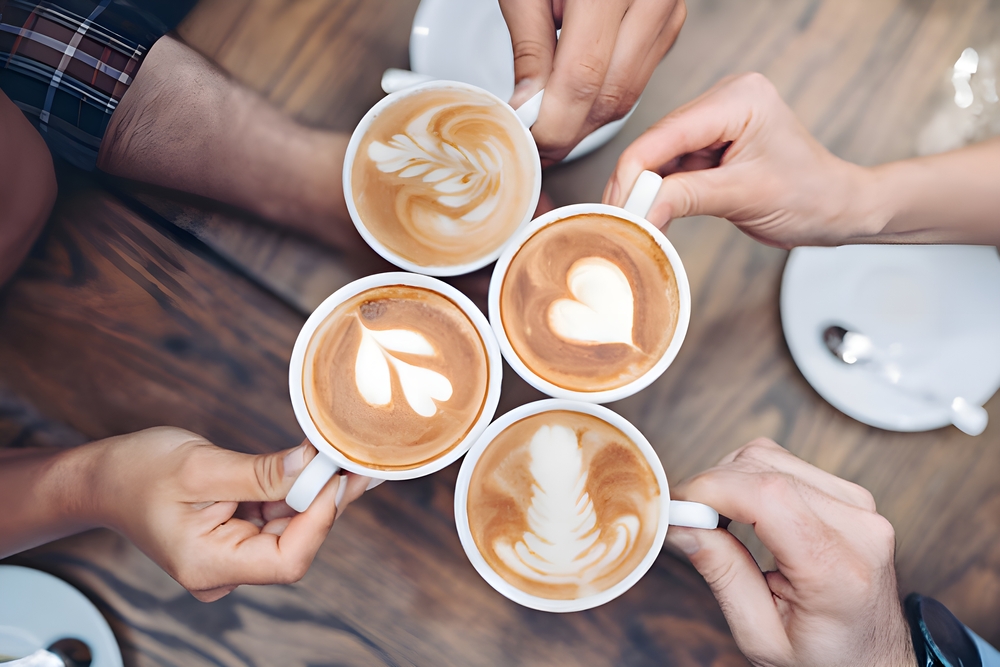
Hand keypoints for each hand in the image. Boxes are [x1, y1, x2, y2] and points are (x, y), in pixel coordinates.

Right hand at [85, 427, 369, 601]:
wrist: (102, 479)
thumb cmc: (137, 472)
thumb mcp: (201, 466)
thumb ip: (261, 472)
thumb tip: (313, 465)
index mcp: (208, 565)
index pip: (288, 559)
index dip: (320, 519)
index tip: (335, 476)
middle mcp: (223, 571)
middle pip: (296, 543)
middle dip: (326, 500)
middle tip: (357, 460)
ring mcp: (231, 557)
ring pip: (291, 528)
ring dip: (317, 493)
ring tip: (347, 458)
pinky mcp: (236, 537)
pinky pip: (278, 518)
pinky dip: (299, 491)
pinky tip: (324, 468)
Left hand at [501, 0, 685, 163]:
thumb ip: (529, 50)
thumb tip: (528, 112)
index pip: (582, 79)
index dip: (554, 124)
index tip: (530, 144)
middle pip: (610, 95)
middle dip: (569, 131)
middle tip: (535, 147)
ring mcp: (667, 10)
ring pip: (627, 94)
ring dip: (586, 121)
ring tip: (550, 127)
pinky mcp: (670, 21)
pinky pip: (638, 78)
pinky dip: (605, 97)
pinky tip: (576, 98)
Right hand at [604, 73, 885, 247]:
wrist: (836, 209)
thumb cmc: (810, 196)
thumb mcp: (744, 197)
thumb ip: (686, 198)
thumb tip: (640, 210)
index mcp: (739, 99)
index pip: (667, 133)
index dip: (635, 172)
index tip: (617, 208)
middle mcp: (725, 101)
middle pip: (657, 143)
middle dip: (636, 184)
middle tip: (618, 220)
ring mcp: (717, 122)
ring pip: (660, 157)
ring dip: (646, 191)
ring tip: (633, 222)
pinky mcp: (712, 144)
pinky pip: (673, 167)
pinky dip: (661, 193)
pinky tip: (651, 213)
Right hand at [665, 438, 914, 666]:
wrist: (873, 662)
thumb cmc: (823, 659)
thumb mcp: (760, 636)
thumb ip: (722, 574)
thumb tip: (681, 524)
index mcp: (837, 570)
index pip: (767, 496)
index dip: (710, 489)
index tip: (675, 506)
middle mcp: (858, 528)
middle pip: (763, 468)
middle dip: (711, 486)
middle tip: (688, 519)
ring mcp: (860, 506)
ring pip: (770, 456)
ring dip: (731, 480)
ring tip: (717, 519)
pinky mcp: (852, 495)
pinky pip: (786, 463)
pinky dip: (752, 479)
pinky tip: (745, 512)